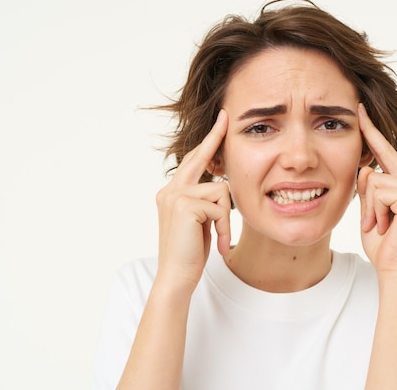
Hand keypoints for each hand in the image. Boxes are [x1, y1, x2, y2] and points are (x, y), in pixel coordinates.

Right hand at [154, 110, 230, 289]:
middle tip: (226, 118)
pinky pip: (221, 208)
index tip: (220, 123)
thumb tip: (219, 186)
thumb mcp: (199, 223)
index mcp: (172, 193)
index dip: (207, 143)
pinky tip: (219, 245)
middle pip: (199, 158)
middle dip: (215, 138)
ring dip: (226, 219)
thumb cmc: (190, 254)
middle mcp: (170, 190)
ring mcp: (175, 196)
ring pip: (221, 191)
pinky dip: (225, 228)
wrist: (176, 278)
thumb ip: (203, 202)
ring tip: (220, 240)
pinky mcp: (185, 205)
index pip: (192, 163)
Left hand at [356, 104, 396, 274]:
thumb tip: (366, 168)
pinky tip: (386, 226)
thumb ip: (367, 187)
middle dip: (367, 200)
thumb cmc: (381, 242)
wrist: (393, 266)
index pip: (383, 152)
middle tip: (377, 225)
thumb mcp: (369, 209)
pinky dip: (375, 212)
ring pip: (372, 181)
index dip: (371, 131)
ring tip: (381, 226)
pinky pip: (378, 191)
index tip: (359, 109)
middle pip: (373, 169)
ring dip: (369, 209)